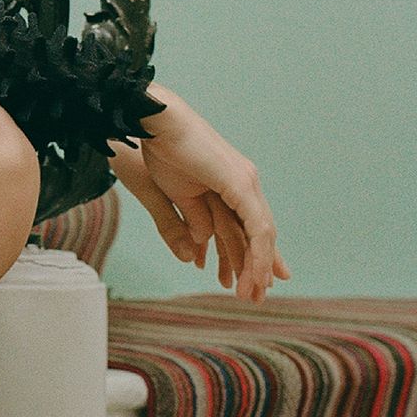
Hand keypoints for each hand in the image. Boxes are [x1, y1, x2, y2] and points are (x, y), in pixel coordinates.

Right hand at [113, 87, 290, 305]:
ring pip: (262, 234)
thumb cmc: (157, 149)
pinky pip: (257, 227)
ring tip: (251, 294)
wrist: (155, 121)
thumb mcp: (174, 195)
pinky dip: (257, 253)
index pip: (248, 224)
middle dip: (259, 266)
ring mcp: (245, 181)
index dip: (252, 253)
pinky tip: (255, 274)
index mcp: (228, 182)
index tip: (255, 279)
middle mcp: (244, 181)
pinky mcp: (240, 183)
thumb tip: (196, 247)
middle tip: (257, 295)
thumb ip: (187, 221)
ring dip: (257, 267)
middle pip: (260, 231)